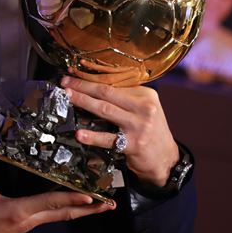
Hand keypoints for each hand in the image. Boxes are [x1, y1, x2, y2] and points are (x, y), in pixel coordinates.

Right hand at [0, 144, 111, 232]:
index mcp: (19, 211)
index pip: (50, 203)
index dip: (71, 198)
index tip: (91, 196)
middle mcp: (30, 219)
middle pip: (65, 214)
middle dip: (89, 209)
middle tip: (110, 204)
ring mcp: (30, 223)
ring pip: (62, 216)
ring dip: (83, 211)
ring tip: (102, 205)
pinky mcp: (27, 223)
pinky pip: (53, 216)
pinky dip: (67, 209)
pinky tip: (76, 205)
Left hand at [61, 76, 179, 187]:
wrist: (166, 159)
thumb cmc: (149, 130)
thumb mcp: (143, 109)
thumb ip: (125, 97)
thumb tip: (93, 86)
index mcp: (146, 95)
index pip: (115, 82)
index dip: (92, 77)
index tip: (74, 73)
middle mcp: (144, 108)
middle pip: (107, 93)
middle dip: (83, 86)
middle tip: (65, 82)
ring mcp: (139, 126)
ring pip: (105, 110)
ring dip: (84, 102)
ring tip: (68, 97)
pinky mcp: (133, 144)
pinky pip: (108, 139)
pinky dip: (93, 136)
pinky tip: (80, 134)